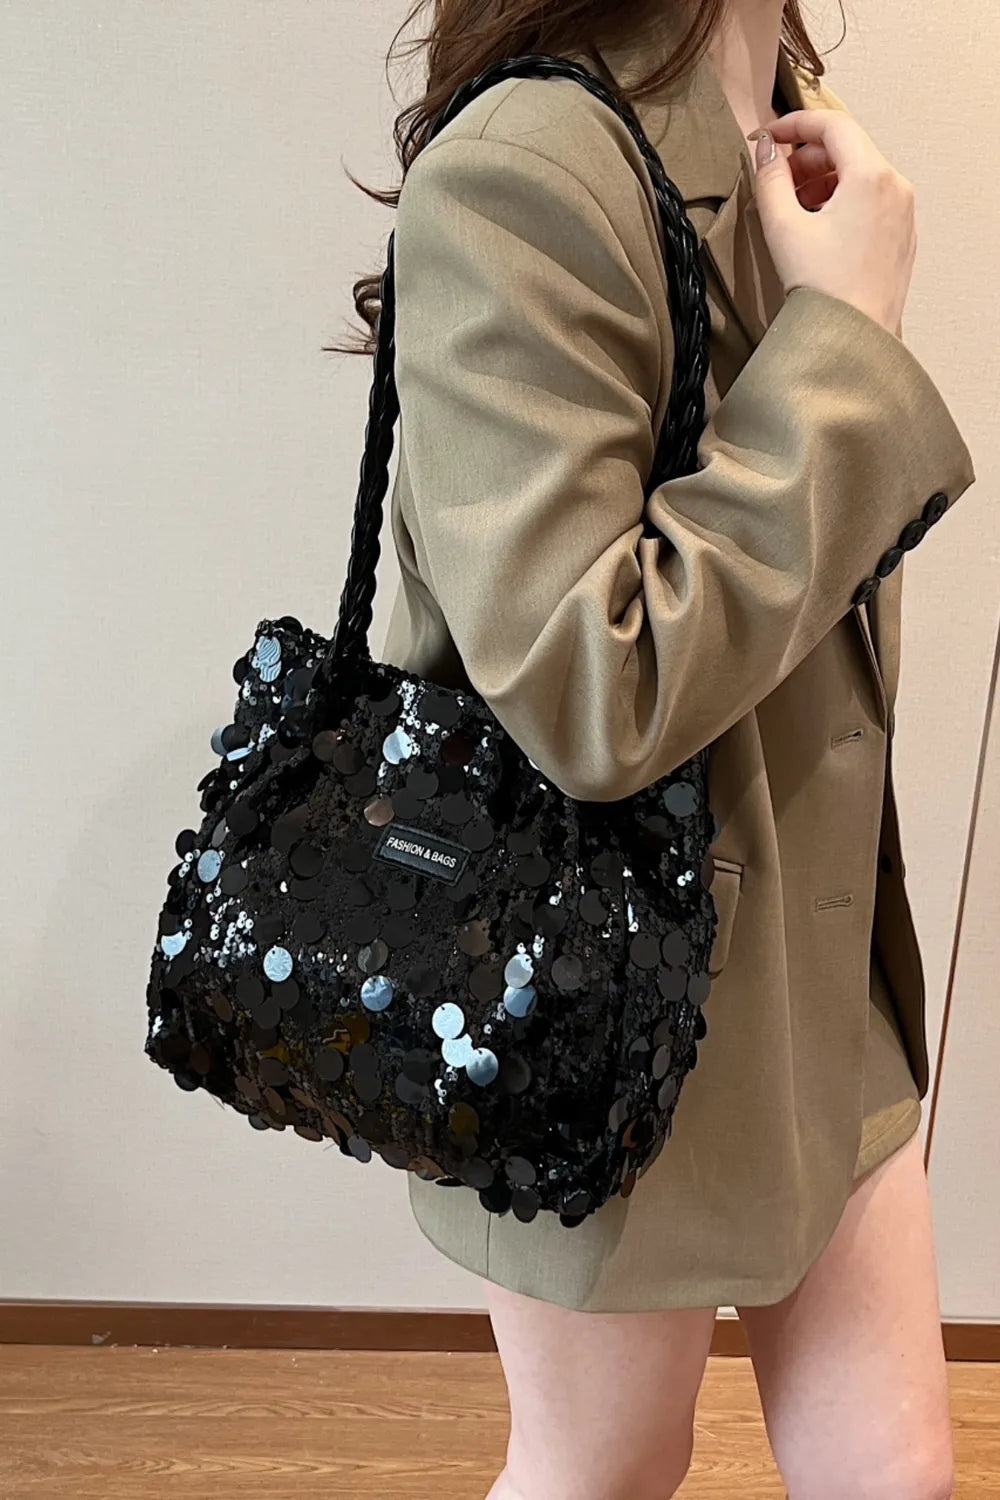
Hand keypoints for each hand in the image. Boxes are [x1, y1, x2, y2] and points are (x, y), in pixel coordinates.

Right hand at [749, 109, 915, 334]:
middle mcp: (896, 186)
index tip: (768, 138)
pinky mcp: (902, 236)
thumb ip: (770, 179)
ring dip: (823, 180)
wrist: (853, 339)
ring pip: (860, 174)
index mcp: (871, 176)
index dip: (794, 124)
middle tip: (775, 180)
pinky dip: (843, 200)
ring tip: (793, 208)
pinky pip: (872, 200)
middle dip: (807, 157)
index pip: (832, 124)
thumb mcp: (783, 227)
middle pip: (848, 148)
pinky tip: (818, 228)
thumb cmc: (823, 290)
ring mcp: (904, 212)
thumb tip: (766, 151)